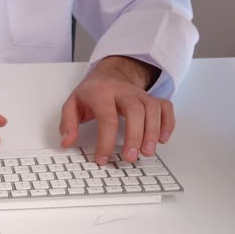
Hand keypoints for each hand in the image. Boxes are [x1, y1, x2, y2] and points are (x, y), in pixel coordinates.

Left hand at [59, 56, 173, 164]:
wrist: (109, 74)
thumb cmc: (91, 93)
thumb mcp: (72, 104)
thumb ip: (68, 123)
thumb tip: (66, 142)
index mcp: (101, 93)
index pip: (107, 118)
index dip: (106, 141)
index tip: (103, 159)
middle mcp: (123, 92)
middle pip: (135, 110)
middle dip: (135, 135)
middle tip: (130, 157)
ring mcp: (140, 94)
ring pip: (152, 109)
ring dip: (153, 132)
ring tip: (147, 152)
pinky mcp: (152, 98)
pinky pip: (165, 107)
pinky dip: (168, 123)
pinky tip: (163, 140)